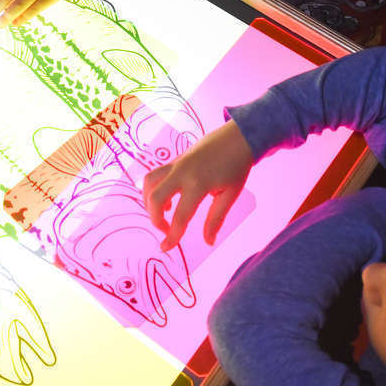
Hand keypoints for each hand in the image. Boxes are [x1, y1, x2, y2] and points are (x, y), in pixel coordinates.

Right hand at [142, 120, 253, 249]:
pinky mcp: (174, 159)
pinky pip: (154, 175)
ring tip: (163, 214)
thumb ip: (216, 219)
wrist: (237, 137)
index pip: (180, 216)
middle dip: (155, 219)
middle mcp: (181, 173)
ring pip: (148, 183)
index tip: (166, 248)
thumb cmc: (237, 167)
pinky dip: (153, 189)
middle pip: (154, 198)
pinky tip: (167, 198)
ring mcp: (175, 164)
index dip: (172, 235)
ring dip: (149, 202)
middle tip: (166, 230)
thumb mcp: (230, 195)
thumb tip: (208, 242)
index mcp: (198, 184)